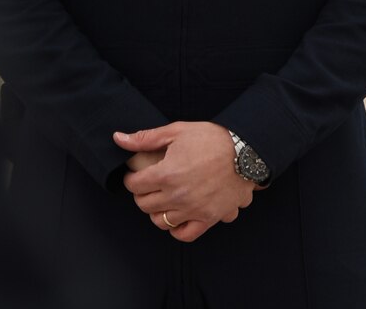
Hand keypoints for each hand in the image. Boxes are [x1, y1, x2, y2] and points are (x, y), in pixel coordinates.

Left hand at [114, 122, 254, 241]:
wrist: (246, 151)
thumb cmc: (212, 139)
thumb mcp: (177, 131)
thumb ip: (146, 138)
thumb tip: (119, 138)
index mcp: (166, 174)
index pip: (134, 185)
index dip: (131, 179)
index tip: (136, 175)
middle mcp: (177, 196)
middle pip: (144, 205)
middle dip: (141, 194)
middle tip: (148, 185)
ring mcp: (193, 209)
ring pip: (161, 221)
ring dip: (157, 210)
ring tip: (163, 199)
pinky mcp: (209, 218)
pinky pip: (185, 234)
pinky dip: (177, 229)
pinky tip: (177, 216)